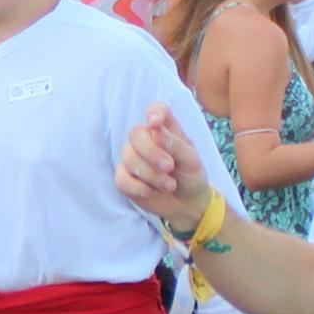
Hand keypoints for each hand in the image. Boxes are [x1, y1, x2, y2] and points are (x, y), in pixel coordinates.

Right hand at [114, 104, 207, 226]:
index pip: (156, 110)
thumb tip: (156, 129)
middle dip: (151, 152)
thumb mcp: (192, 160)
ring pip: (129, 159)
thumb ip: (175, 144)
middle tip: (169, 167)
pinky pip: (122, 179)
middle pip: (135, 134)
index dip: (154, 113)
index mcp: (165, 129)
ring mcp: (132, 158)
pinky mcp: (124, 178)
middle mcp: (146, 139)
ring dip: (151, 176)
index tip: (156, 123)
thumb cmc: (191, 176)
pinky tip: (153, 192)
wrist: (187, 204)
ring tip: (169, 185)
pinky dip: (140, 188)